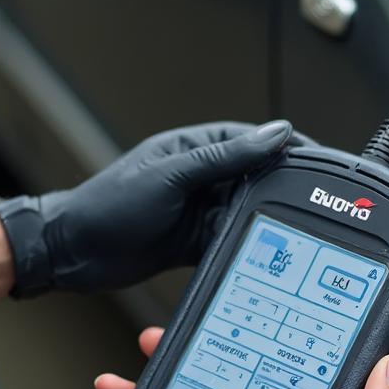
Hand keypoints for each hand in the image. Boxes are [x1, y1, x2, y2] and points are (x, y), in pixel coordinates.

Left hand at [0, 121, 300, 297]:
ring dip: (259, 222)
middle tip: (310, 204)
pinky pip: (227, 240)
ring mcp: (195, 209)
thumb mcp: (172, 177)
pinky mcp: (191, 240)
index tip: (316, 161)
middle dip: (278, 191)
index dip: (284, 150)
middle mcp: (198, 177)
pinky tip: (258, 253)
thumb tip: (274, 135)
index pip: (250, 140)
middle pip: (253, 179)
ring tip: (284, 232)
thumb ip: (224, 158)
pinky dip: (241, 246)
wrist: (73, 253)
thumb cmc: (107, 206)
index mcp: (192, 147)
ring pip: (243, 213)